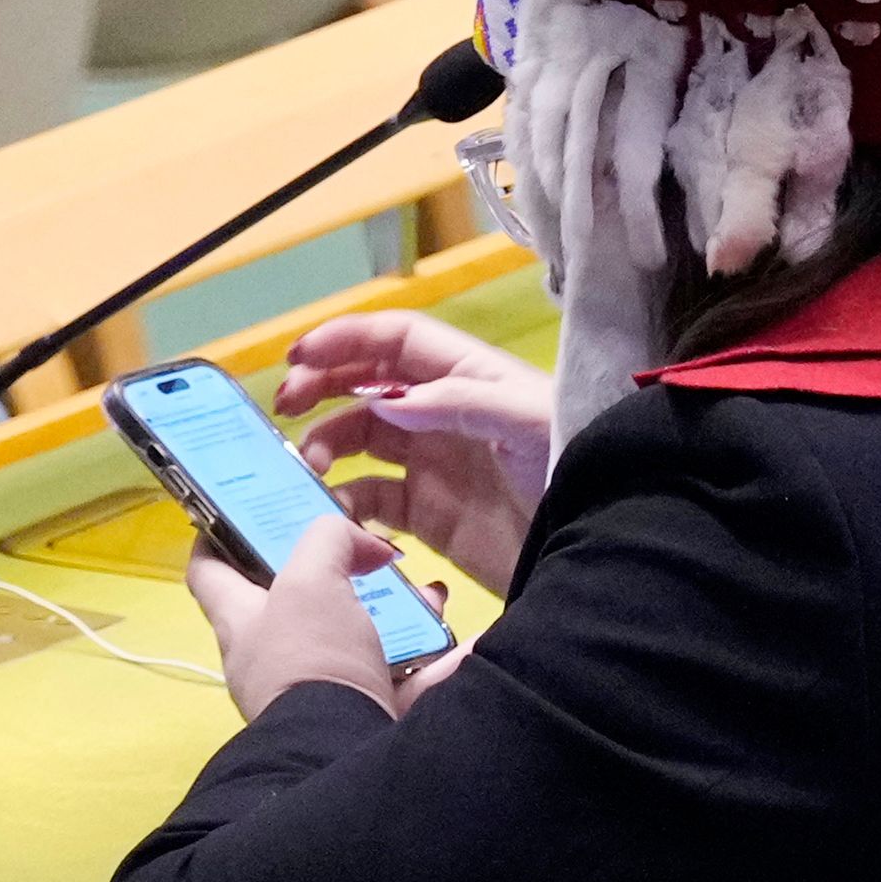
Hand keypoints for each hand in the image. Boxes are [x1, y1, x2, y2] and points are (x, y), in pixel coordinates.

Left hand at [185, 518, 452, 721]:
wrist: (348, 758)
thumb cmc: (311, 659)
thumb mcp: (310, 579)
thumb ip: (327, 540)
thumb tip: (366, 544)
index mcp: (241, 623)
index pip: (209, 570)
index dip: (220, 533)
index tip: (249, 507)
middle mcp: (272, 660)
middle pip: (298, 603)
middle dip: (339, 573)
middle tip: (371, 551)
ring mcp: (319, 693)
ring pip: (358, 639)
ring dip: (397, 613)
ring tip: (428, 593)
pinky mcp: (363, 719)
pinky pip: (404, 680)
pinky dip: (435, 657)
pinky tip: (465, 636)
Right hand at [278, 310, 554, 595]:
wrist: (596, 542)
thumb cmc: (570, 465)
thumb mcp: (524, 421)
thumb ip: (456, 402)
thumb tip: (384, 401)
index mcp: (465, 375)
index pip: (395, 340)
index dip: (346, 339)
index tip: (299, 356)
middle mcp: (441, 411)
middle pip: (367, 383)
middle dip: (322, 385)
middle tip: (284, 405)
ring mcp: (431, 462)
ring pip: (360, 439)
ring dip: (325, 444)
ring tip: (307, 465)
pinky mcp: (428, 515)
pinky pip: (370, 499)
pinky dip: (343, 500)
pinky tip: (332, 509)